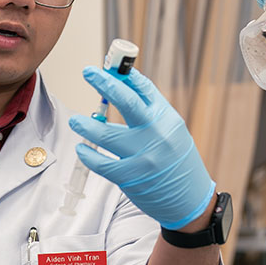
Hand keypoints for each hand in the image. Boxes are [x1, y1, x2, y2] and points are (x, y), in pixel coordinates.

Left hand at [69, 66, 215, 229]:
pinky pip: (101, 163)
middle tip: (87, 72)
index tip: (106, 65)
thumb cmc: (176, 159)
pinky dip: (87, 154)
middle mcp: (156, 133)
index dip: (122, 74)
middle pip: (126, 101)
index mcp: (166, 118)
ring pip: (105, 134)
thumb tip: (121, 84)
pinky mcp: (131, 177)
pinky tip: (82, 148)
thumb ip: (149, 110)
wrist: (190, 199)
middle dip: (104, 83)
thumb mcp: (171, 129)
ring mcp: (143, 155)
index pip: (143, 88)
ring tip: (75, 121)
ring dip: (86, 125)